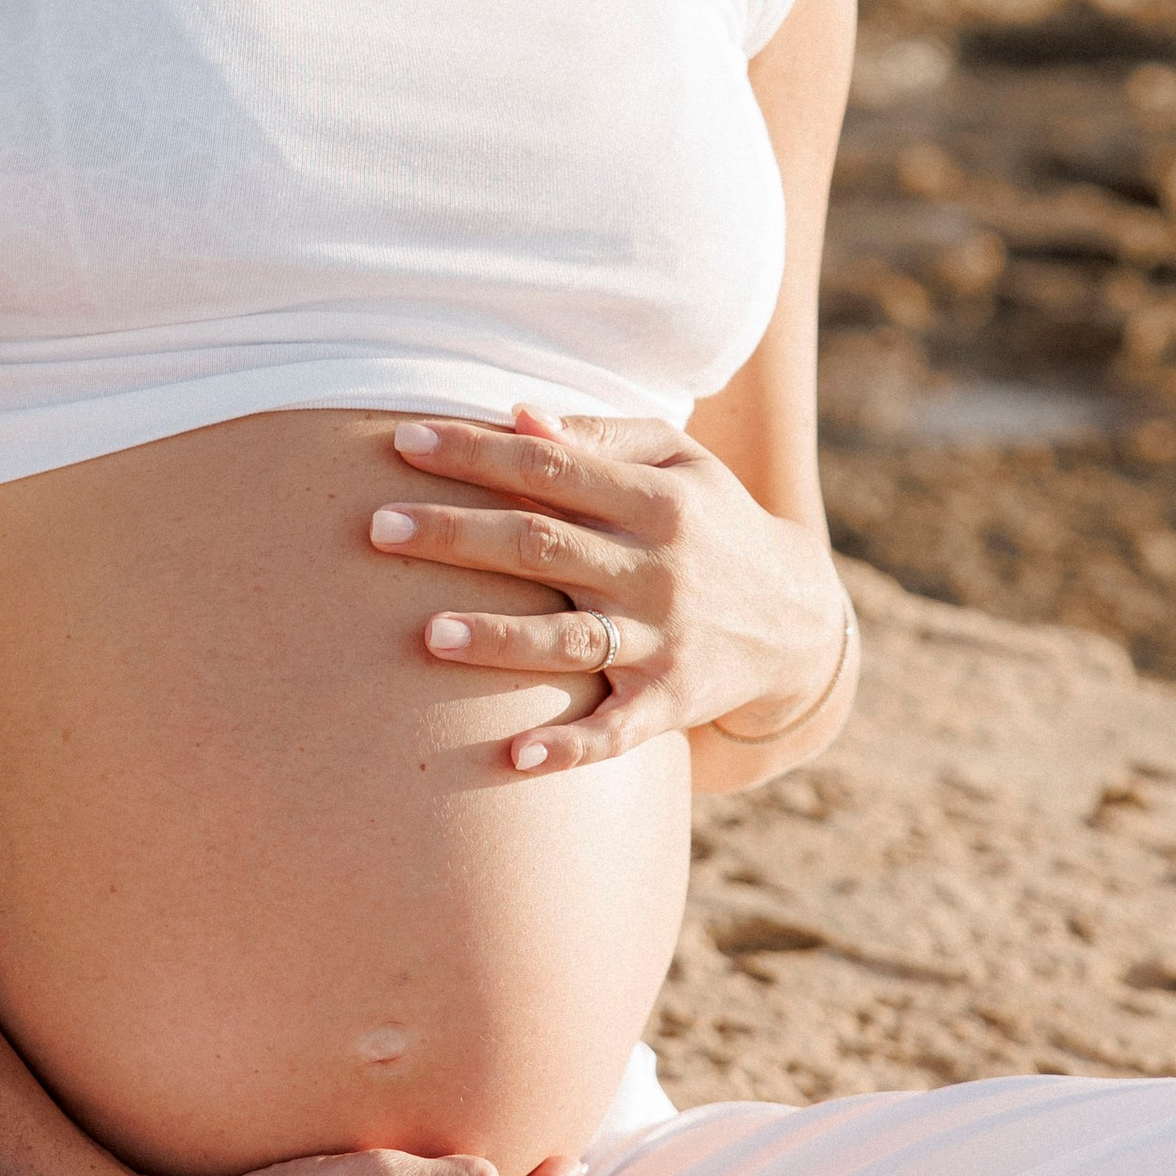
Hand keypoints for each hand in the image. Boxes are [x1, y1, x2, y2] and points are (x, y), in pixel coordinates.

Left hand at [369, 407, 845, 772]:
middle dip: (457, 534)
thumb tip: (516, 416)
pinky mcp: (670, 704)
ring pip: (568, 641)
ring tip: (426, 635)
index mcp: (655, 500)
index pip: (551, 467)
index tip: (403, 440)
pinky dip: (570, 748)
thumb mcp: (681, 465)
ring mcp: (663, 642)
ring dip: (498, 638)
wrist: (799, 620)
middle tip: (376, 526)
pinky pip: (616, 732)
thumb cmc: (713, 524)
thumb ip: (601, 438)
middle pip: (543, 546)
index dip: (477, 452)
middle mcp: (657, 570)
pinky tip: (516, 758)